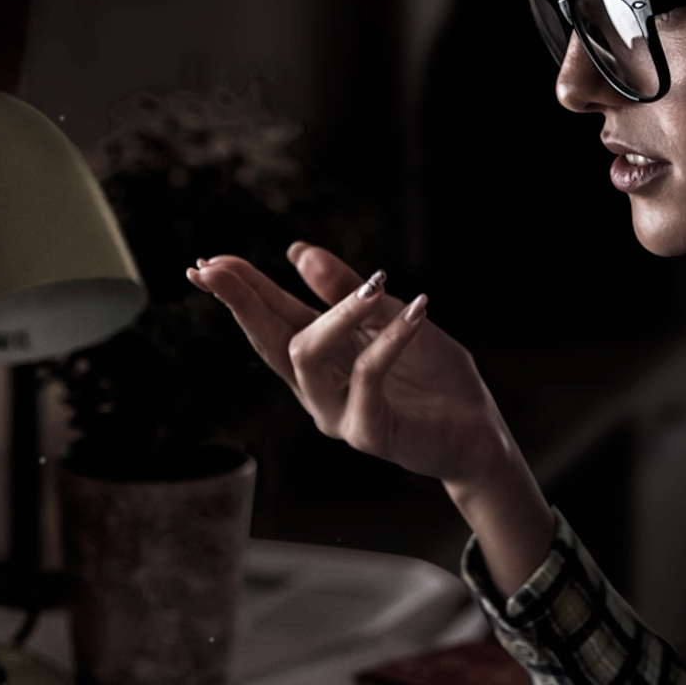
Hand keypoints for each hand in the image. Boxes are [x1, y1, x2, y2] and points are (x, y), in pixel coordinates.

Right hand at [188, 242, 511, 486]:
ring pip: (308, 356)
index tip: (205, 262)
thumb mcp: (390, 319)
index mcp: (320, 359)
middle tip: (214, 267)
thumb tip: (297, 251)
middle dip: (241, 301)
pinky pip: (369, 379)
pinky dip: (390, 341)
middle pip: (269, 340)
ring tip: (374, 285)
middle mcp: (317, 389)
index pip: (270, 320)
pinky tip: (419, 310)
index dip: (239, 291)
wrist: (479, 433)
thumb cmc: (433, 377)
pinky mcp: (371, 432)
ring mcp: (339, 413)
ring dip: (335, 314)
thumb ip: (345, 291)